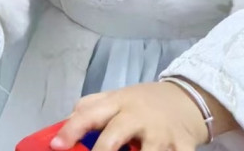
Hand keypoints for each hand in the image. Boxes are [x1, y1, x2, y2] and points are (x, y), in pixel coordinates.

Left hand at [50, 82, 209, 150]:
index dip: (71, 130)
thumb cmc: (144, 103)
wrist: (188, 99)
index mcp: (119, 103)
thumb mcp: (118, 97)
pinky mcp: (182, 148)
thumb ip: (92, 107)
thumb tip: (63, 123)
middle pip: (114, 137)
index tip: (56, 146)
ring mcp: (161, 135)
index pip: (90, 113)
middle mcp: (138, 117)